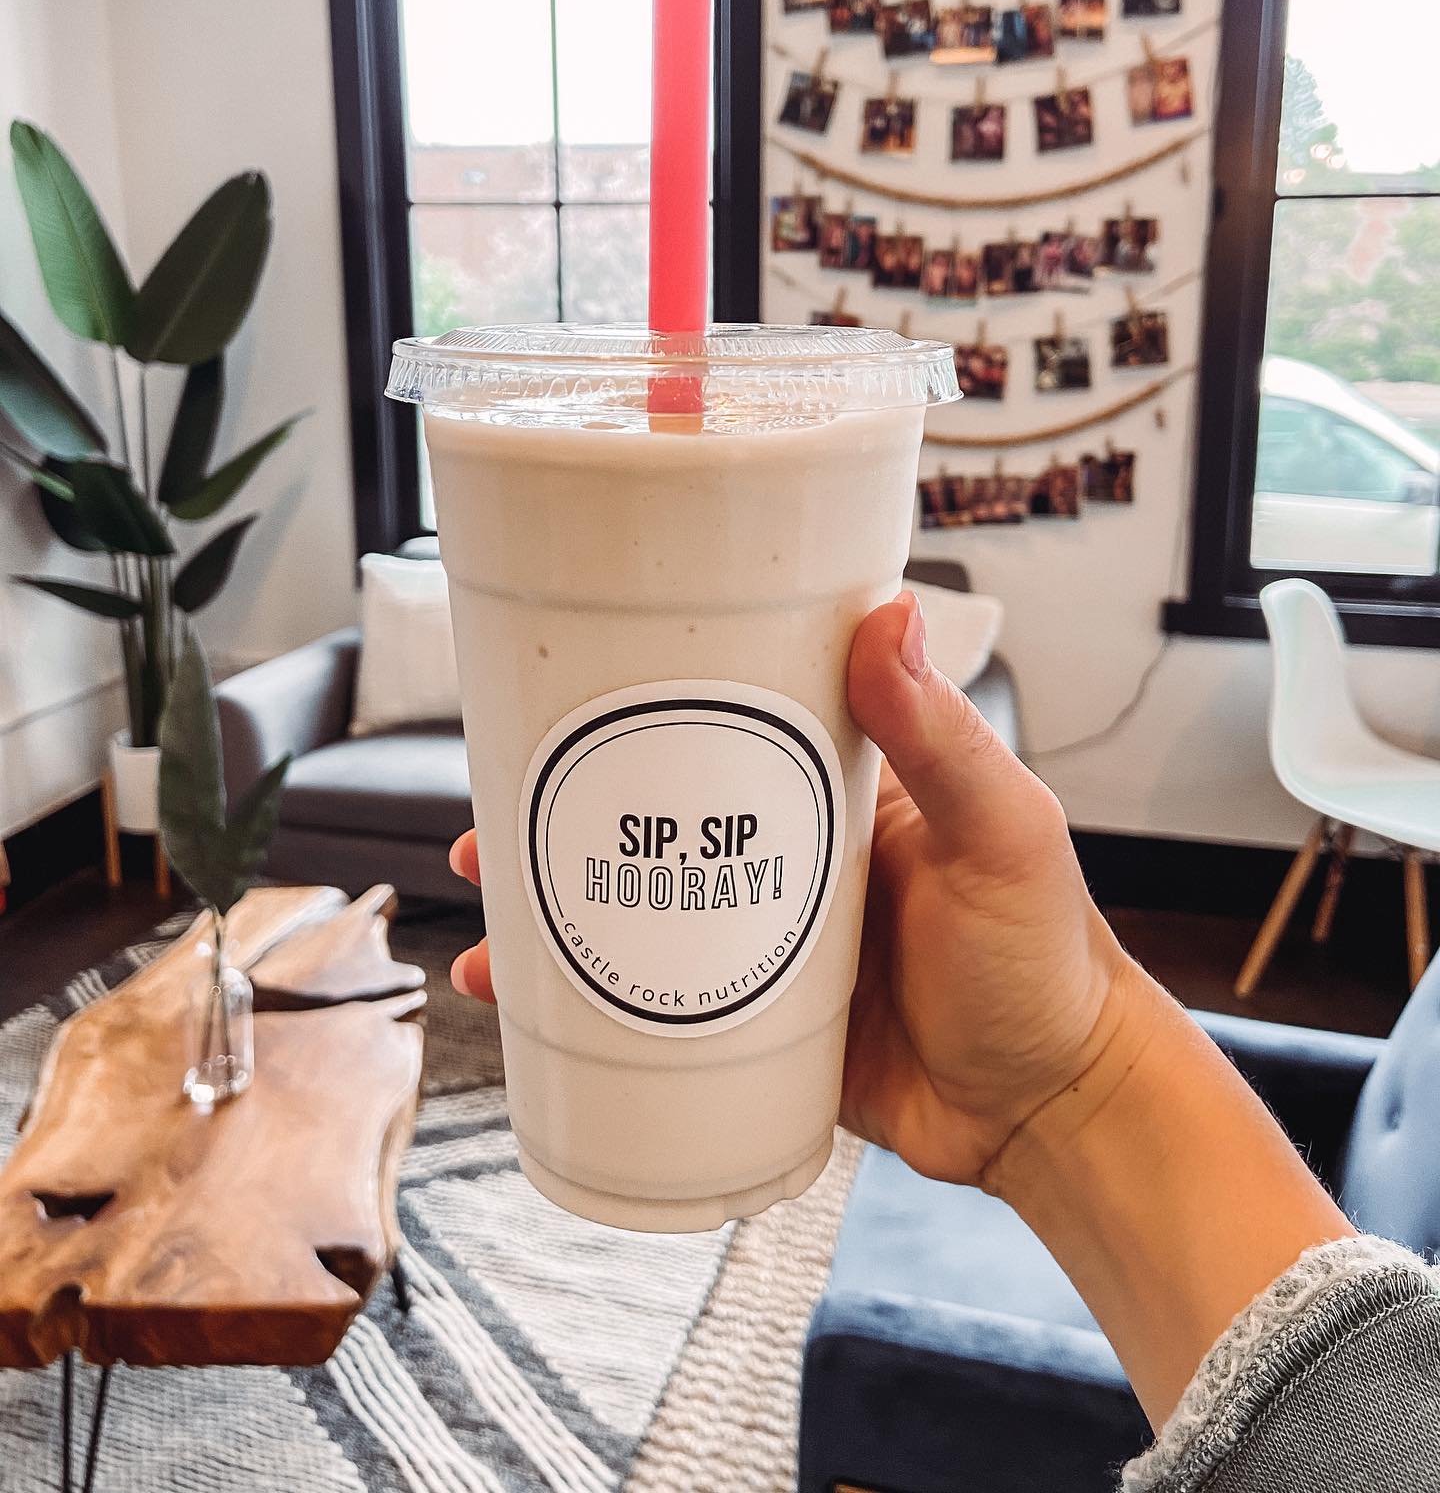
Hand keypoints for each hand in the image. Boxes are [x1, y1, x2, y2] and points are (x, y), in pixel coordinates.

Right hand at [449, 590, 1128, 1187]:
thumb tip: (889, 616)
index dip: (652, 705)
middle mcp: (794, 858)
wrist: (1052, 1114)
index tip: (574, 688)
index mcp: (844, 792)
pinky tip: (524, 1010)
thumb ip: (942, 737)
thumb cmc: (1047, 965)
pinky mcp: (756, 1030)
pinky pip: (655, 1007)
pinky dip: (583, 1008)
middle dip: (571, 810)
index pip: (736, 721)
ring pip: (642, 909)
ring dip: (558, 902)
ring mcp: (769, 947)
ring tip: (490, 906)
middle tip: (495, 810)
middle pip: (661, 816)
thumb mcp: (1001, 834)